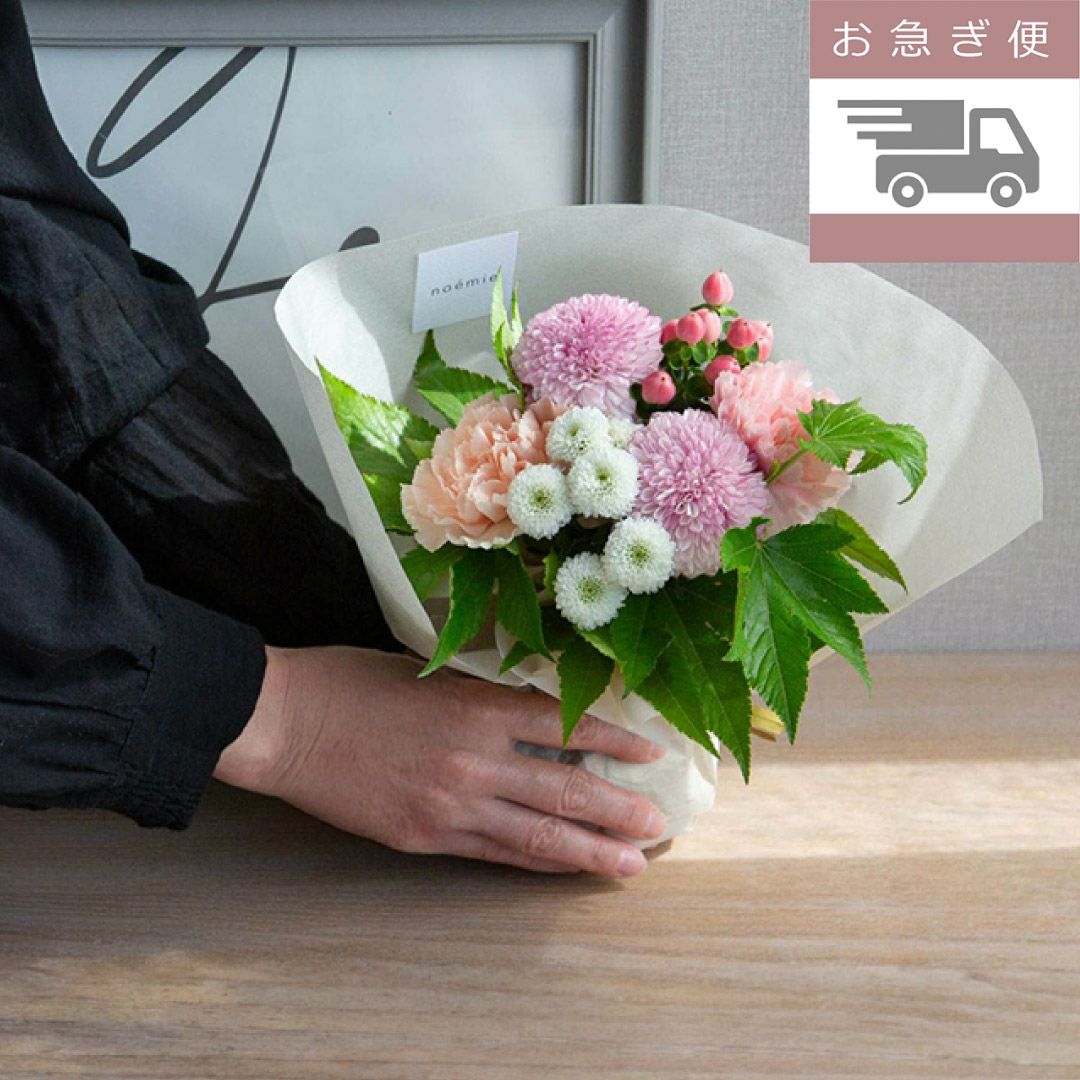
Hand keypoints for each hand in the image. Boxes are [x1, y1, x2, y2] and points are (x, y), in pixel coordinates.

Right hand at [214, 646, 666, 875]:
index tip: (650, 755)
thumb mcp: (427, 673)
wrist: (286, 723)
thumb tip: (533, 713)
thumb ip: (482, 696)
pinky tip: (561, 867)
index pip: (563, 726)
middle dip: (617, 809)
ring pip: (536, 833)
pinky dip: (533, 860)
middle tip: (658, 824)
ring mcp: (449, 805)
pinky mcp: (424, 837)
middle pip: (563, 788)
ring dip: (588, 849)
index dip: (613, 741)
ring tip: (630, 863)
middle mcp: (472, 761)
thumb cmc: (351, 683)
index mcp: (475, 708)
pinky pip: (492, 853)